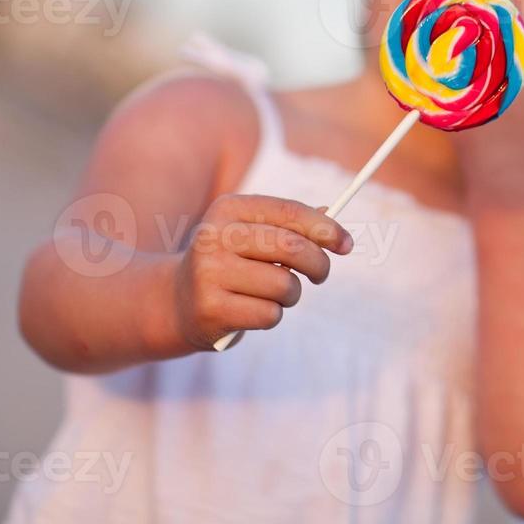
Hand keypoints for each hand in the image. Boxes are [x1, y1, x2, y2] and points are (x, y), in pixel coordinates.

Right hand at [169, 194, 351, 349]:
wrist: (177, 302)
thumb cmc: (230, 263)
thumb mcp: (253, 234)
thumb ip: (290, 225)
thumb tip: (331, 215)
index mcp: (227, 209)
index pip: (290, 212)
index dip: (326, 228)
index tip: (347, 244)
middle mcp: (213, 237)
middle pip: (291, 247)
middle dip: (319, 263)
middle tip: (321, 274)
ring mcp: (208, 274)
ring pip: (284, 284)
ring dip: (292, 294)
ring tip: (273, 294)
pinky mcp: (210, 309)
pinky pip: (270, 314)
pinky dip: (272, 315)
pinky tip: (251, 311)